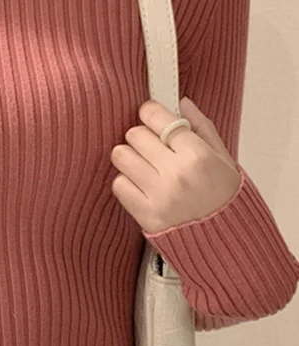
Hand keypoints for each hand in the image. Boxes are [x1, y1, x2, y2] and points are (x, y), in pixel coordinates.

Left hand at [109, 97, 241, 235]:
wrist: (227, 242)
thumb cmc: (226, 200)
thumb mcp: (224, 159)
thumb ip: (202, 128)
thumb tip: (182, 103)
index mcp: (199, 156)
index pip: (159, 118)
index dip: (150, 112)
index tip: (149, 114)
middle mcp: (177, 174)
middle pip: (135, 134)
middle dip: (142, 136)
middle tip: (151, 145)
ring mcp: (159, 195)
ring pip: (121, 156)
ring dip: (130, 157)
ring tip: (146, 166)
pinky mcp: (145, 215)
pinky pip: (118, 184)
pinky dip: (126, 182)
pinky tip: (142, 185)